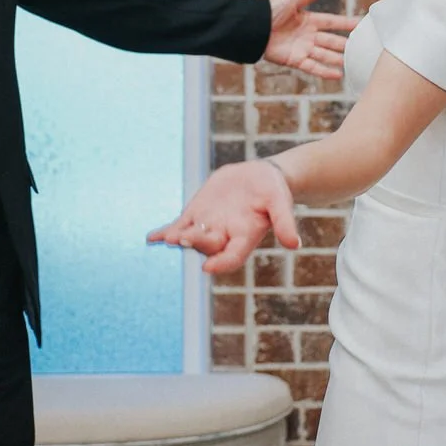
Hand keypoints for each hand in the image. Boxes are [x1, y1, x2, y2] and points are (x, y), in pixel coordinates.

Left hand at [148, 160, 298, 274]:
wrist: (260, 177)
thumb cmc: (274, 191)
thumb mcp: (280, 202)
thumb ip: (284, 222)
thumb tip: (294, 244)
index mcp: (245, 237)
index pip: (232, 257)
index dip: (221, 263)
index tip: (209, 268)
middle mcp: (225, 236)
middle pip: (208, 246)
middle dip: (197, 243)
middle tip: (184, 238)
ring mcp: (209, 226)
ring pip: (191, 237)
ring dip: (179, 238)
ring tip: (168, 238)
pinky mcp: (197, 214)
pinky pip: (178, 226)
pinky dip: (166, 232)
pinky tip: (151, 239)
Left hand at [263, 0, 357, 79]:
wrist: (254, 28)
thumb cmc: (270, 12)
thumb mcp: (289, 1)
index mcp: (309, 20)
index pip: (332, 22)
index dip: (346, 23)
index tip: (361, 24)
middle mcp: (309, 35)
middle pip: (332, 41)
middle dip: (346, 45)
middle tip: (361, 48)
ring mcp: (303, 49)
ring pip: (325, 55)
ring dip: (338, 59)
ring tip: (352, 63)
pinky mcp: (295, 60)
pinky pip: (313, 67)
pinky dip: (325, 71)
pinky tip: (338, 75)